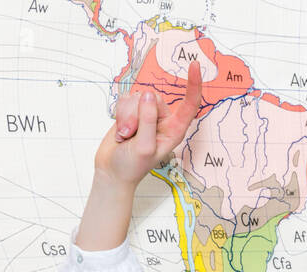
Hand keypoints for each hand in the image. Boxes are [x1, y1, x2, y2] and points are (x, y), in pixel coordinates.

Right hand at [96, 60, 202, 187]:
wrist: (111, 171)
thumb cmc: (131, 166)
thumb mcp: (143, 146)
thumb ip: (148, 120)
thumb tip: (150, 96)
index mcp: (175, 130)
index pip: (189, 105)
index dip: (194, 85)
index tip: (194, 66)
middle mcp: (163, 120)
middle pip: (154, 98)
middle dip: (137, 114)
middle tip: (131, 135)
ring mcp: (147, 114)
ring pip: (138, 97)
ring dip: (127, 116)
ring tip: (126, 136)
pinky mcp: (132, 111)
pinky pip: (125, 99)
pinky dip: (119, 114)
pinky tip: (121, 131)